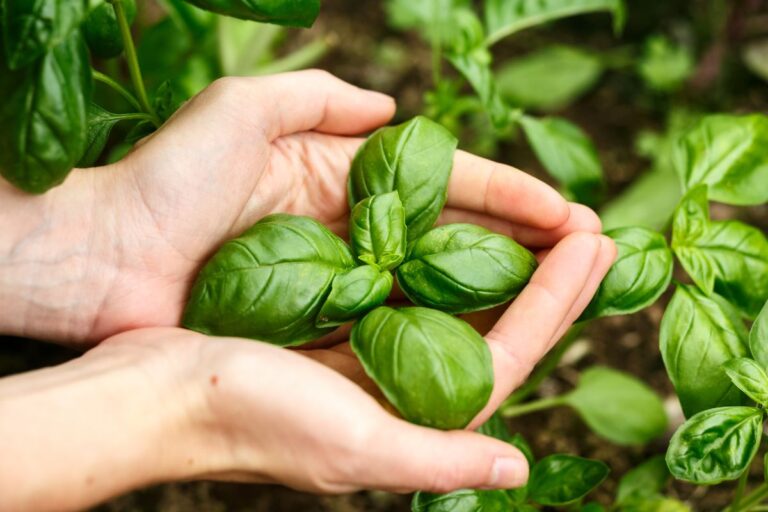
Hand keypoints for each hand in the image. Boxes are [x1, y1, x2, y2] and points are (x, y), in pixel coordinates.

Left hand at [0, 70, 600, 344]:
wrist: (101, 257)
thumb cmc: (165, 179)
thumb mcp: (241, 110)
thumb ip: (318, 97)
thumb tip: (389, 108)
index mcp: (342, 177)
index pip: (447, 184)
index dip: (511, 197)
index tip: (571, 213)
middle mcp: (354, 233)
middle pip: (456, 238)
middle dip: (524, 244)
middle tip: (591, 253)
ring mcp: (342, 284)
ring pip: (437, 287)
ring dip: (499, 289)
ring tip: (563, 292)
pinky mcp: (320, 328)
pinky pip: (397, 327)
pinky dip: (442, 328)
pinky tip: (491, 334)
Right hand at [0, 237, 613, 511]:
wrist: (163, 389)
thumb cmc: (254, 422)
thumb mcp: (357, 446)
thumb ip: (439, 458)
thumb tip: (516, 470)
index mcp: (416, 412)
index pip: (510, 353)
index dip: (558, 303)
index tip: (594, 248)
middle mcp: (404, 380)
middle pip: (493, 320)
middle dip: (544, 272)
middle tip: (589, 221)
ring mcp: (372, 344)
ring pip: (457, 292)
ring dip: (501, 251)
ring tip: (543, 212)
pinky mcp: (340, 314)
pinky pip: (407, 274)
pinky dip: (439, 245)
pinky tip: (460, 215)